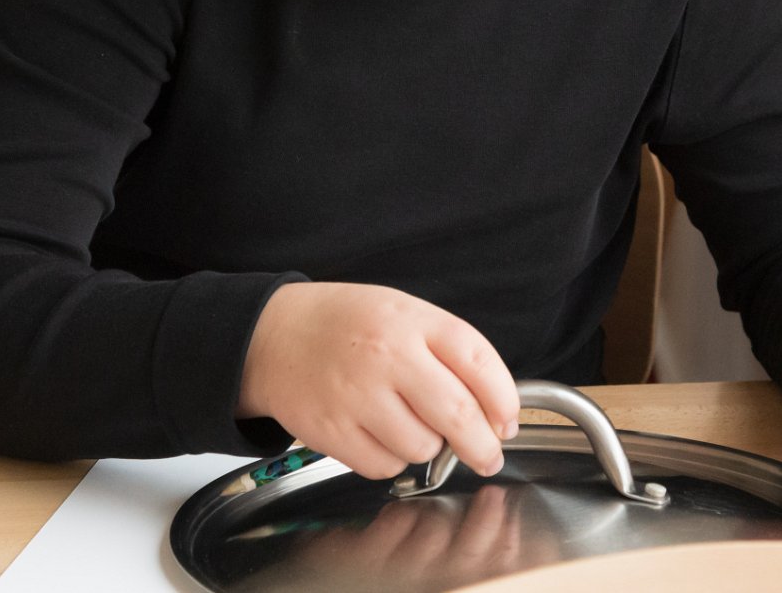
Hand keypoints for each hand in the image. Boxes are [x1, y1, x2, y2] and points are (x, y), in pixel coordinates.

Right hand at [239, 282, 519, 480]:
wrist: (274, 336)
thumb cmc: (347, 325)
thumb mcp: (403, 314)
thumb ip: (448, 353)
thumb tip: (493, 412)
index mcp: (411, 321)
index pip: (479, 362)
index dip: (504, 399)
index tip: (507, 421)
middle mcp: (387, 355)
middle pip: (459, 415)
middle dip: (483, 446)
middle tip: (488, 456)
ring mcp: (357, 395)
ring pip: (423, 448)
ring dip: (427, 448)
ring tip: (407, 424)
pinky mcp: (332, 430)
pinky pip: (384, 466)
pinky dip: (390, 460)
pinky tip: (377, 433)